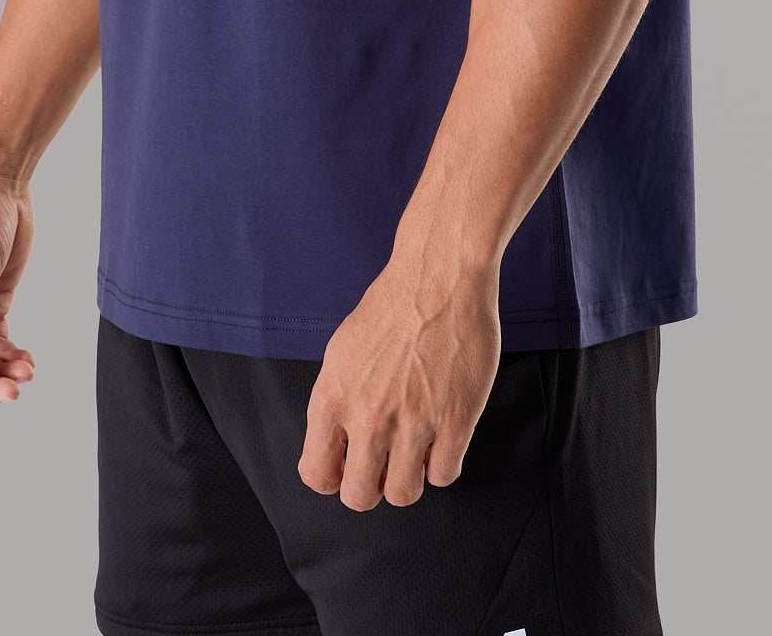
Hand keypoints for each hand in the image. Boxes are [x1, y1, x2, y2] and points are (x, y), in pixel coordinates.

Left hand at [296, 250, 501, 508]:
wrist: (439, 276)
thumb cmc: (392, 306)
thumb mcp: (342, 351)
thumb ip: (336, 399)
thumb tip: (335, 441)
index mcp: (332, 397)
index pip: (317, 474)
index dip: (332, 478)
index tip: (346, 469)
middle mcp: (368, 416)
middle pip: (360, 496)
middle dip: (371, 487)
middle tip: (383, 466)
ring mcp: (412, 422)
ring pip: (403, 494)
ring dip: (408, 479)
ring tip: (414, 451)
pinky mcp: (454, 421)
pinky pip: (444, 476)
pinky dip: (442, 464)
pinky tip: (441, 439)